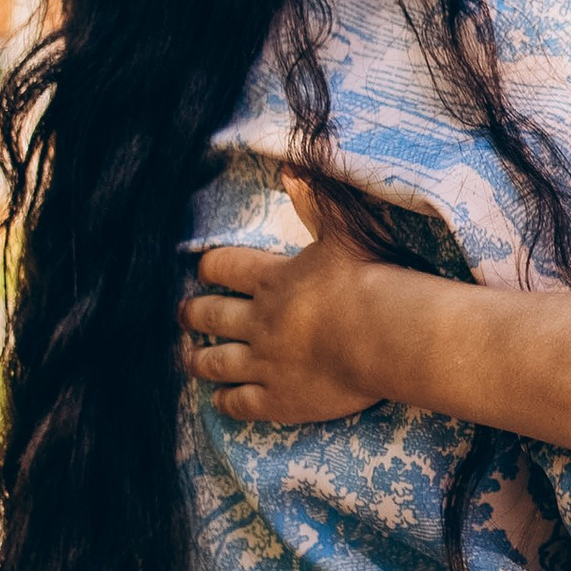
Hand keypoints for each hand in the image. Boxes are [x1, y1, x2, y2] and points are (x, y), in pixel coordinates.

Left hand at [179, 182, 390, 424]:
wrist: (384, 335)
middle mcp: (259, 321)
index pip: (223, 268)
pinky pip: (239, 404)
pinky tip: (219, 400)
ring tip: (190, 359)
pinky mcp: (278, 399)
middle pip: (209, 316)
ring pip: (215, 363)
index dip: (209, 268)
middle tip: (186, 315)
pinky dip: (224, 401)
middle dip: (193, 314)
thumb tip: (292, 166)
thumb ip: (314, 201)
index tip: (205, 271)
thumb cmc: (368, 280)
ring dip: (198, 360)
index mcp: (271, 279)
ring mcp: (264, 364)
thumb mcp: (343, 231)